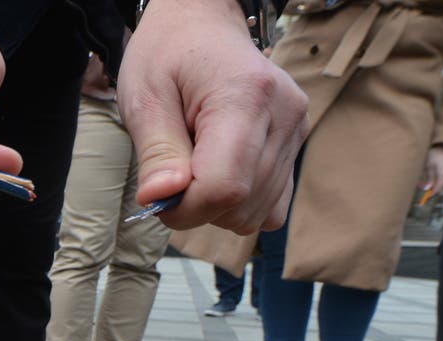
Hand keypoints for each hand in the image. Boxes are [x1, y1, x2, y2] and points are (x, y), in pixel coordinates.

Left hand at [118, 0, 308, 233]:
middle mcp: (283, 114)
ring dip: (216, 207)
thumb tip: (161, 199)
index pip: (224, 187)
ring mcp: (297, 129)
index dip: (184, 208)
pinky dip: (239, 205)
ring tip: (195, 163)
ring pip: (256, 213)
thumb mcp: (145, 97)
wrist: (201, 25)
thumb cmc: (168, 54)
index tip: (157, 197)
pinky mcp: (297, 144)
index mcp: (245, 96)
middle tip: (171, 172)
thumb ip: (156, 153)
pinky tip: (218, 174)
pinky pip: (272, 206)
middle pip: (240, 205)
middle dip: (196, 207)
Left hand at [420, 144, 442, 195]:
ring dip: (440, 178)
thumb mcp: (429, 165)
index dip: (432, 194)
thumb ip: (429, 178)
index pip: (439, 188)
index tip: (427, 197)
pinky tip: (441, 166)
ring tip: (434, 170)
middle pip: (442, 183)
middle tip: (425, 184)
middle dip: (435, 185)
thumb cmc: (436, 153)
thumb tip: (428, 188)